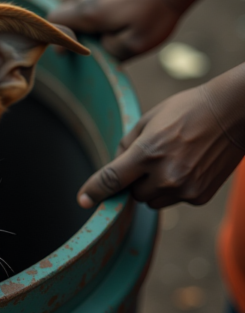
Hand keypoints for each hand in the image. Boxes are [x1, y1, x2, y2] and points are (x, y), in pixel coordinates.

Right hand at [48, 0, 181, 60]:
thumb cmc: (156, 14)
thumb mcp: (135, 45)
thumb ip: (108, 52)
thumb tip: (98, 48)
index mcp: (88, 11)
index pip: (53, 22)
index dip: (57, 38)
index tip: (71, 50)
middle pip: (62, 14)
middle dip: (71, 30)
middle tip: (92, 43)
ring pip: (75, 5)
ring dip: (83, 20)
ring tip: (107, 29)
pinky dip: (93, 10)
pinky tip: (115, 16)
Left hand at [78, 84, 244, 209]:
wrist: (235, 113)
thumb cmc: (187, 111)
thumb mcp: (148, 120)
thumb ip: (126, 146)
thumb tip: (113, 170)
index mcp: (148, 152)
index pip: (111, 179)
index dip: (94, 191)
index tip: (83, 200)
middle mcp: (165, 175)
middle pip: (132, 193)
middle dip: (135, 180)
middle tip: (152, 159)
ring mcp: (184, 188)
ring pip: (151, 201)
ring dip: (153, 187)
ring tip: (173, 161)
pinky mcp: (198, 197)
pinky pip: (173, 200)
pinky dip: (173, 189)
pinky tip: (188, 166)